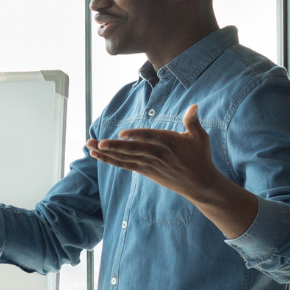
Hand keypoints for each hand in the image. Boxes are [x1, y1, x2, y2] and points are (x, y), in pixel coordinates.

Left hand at [87, 104, 224, 200]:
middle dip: (113, 146)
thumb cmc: (199, 156)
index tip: (121, 134)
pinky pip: (124, 165)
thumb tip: (194, 106)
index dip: (136, 136)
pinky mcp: (145, 171)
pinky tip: (97, 155)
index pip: (150, 138)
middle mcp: (156, 154)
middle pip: (132, 150)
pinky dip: (110, 160)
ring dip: (106, 152)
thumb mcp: (199, 137)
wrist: (198, 183)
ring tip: (89, 146)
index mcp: (169, 142)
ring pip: (124, 158)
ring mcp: (149, 164)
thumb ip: (193, 121)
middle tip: (97, 142)